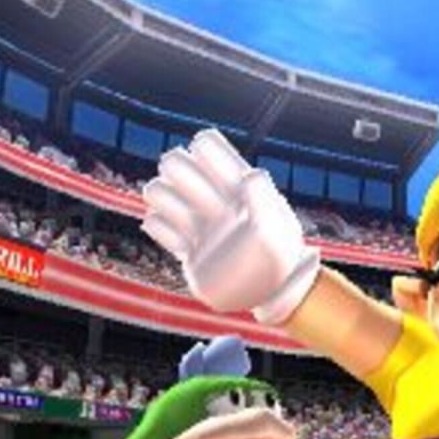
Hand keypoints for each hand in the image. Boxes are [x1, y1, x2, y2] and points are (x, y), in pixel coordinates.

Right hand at [140, 129, 319, 324]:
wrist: (273, 293)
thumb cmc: (283, 256)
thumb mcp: (277, 226)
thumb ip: (263, 200)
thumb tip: (251, 174)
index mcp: (236, 184)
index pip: (206, 145)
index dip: (204, 150)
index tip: (220, 177)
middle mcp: (212, 198)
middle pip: (174, 163)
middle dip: (180, 173)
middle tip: (205, 202)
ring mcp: (197, 222)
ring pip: (158, 191)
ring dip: (163, 197)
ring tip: (190, 222)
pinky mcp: (188, 249)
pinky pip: (156, 224)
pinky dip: (160, 228)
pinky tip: (184, 244)